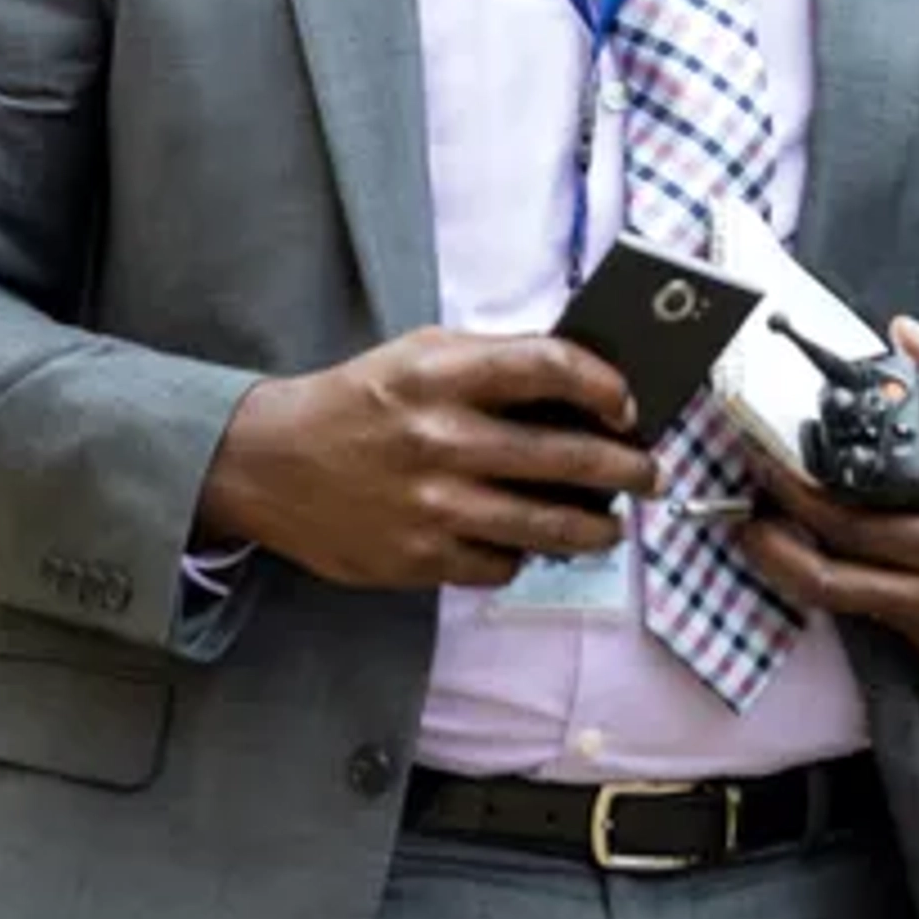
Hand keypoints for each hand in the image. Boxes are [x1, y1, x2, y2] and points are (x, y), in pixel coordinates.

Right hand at [197, 328, 660, 591]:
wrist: (269, 464)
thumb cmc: (358, 401)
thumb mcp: (419, 354)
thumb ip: (493, 359)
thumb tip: (580, 377)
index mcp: (443, 375)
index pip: (550, 367)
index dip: (605, 386)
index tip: (629, 406)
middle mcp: (443, 439)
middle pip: (568, 456)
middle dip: (627, 469)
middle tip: (649, 474)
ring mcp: (433, 506)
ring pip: (547, 525)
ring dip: (596, 528)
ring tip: (611, 526)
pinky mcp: (420, 559)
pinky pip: (502, 564)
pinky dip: (525, 555)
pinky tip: (530, 543)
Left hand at [734, 317, 918, 679]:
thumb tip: (905, 332)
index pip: (855, 529)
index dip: (796, 496)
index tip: (763, 460)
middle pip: (833, 587)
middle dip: (775, 549)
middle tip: (742, 511)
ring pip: (855, 612)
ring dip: (810, 572)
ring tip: (776, 527)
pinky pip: (890, 626)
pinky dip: (862, 591)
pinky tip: (846, 555)